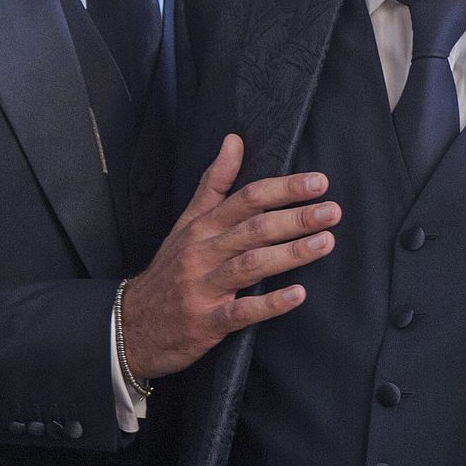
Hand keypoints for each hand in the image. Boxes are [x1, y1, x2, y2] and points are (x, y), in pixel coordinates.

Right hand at [121, 134, 339, 378]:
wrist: (133, 324)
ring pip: (250, 264)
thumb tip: (235, 140)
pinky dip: (270, 303)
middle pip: (254, 228)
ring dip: (290, 253)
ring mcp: (204, 287)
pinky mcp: (206, 322)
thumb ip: (215, 182)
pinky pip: (241, 312)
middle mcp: (203, 251)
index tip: (318, 182)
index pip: (247, 198)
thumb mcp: (187, 222)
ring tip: (325, 243)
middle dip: (295, 217)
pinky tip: (298, 294)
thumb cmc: (170, 269)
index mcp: (203, 226)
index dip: (283, 188)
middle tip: (332, 210)